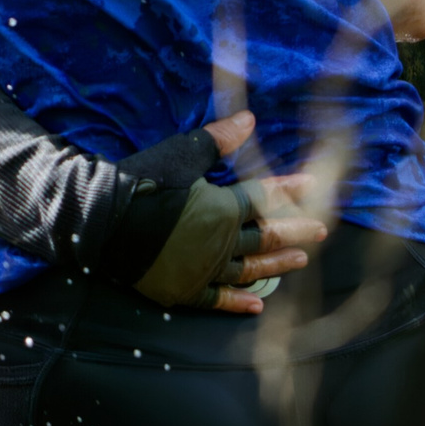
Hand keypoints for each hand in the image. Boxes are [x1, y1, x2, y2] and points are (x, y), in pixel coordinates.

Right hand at [133, 110, 325, 315]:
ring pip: (250, 269)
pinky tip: (257, 305)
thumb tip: (250, 120)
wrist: (102, 222)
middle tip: (322, 231)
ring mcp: (204, 269)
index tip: (312, 186)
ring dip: (277, 265)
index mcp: (223, 209)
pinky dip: (238, 302)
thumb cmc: (144, 183)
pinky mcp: (184, 289)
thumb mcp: (182, 154)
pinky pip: (217, 299)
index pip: (264, 198)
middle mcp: (221, 243)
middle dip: (296, 231)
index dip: (288, 190)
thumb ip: (219, 140)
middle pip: (266, 237)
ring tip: (300, 261)